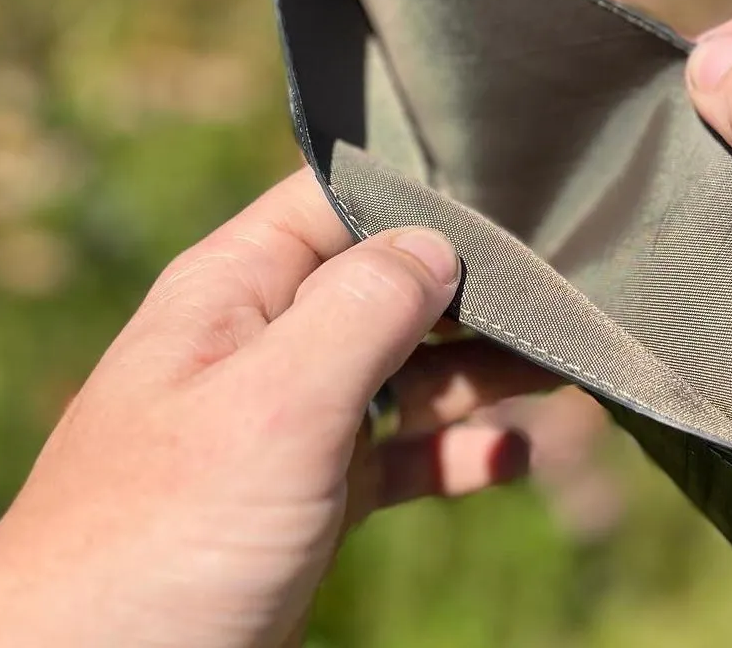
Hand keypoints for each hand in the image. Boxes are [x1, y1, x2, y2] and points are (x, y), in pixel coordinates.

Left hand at [0, 169, 551, 647]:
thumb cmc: (163, 536)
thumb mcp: (274, 404)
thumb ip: (363, 307)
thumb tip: (438, 242)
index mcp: (236, 288)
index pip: (340, 199)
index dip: (423, 194)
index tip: (517, 202)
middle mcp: (263, 342)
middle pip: (388, 284)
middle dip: (473, 289)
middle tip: (568, 292)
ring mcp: (286, 424)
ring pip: (403, 372)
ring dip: (480, 372)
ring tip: (566, 372)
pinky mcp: (306, 500)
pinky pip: (395, 456)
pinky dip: (452, 453)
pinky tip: (508, 461)